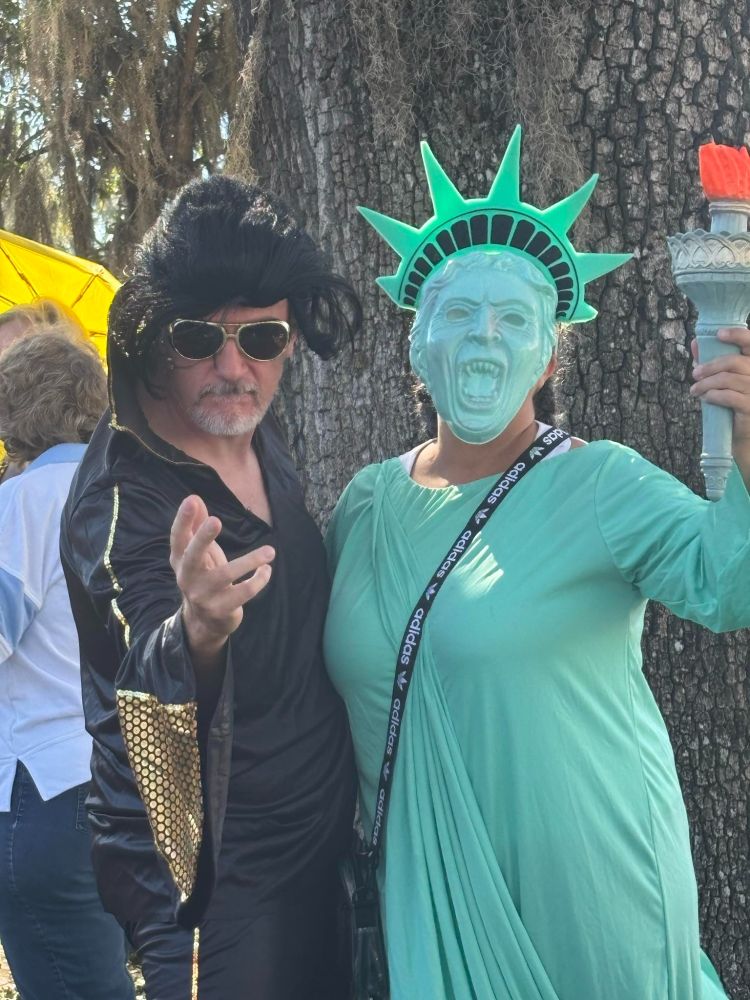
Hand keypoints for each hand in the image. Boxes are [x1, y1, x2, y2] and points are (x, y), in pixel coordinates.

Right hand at [170, 494, 274, 663]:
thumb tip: (195, 498)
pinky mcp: (221, 609)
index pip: (178, 538)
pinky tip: (267, 569)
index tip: (191, 500)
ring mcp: (203, 596)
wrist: (204, 621)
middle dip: (203, 538)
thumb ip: (198, 526)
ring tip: (270, 551)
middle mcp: (187, 578)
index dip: (182, 520)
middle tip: (216, 519)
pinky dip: (259, 579)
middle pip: (192, 556)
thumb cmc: (204, 576)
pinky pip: (243, 592)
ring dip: (250, 561)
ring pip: (226, 575)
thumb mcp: (200, 553)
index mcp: (181, 561)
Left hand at [690, 327, 749, 452]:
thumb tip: (694, 343)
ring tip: (695, 390)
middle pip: (734, 362)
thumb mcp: (721, 379)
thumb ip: (710, 360)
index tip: (719, 334)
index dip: (737, 335)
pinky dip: (713, 395)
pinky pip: (729, 397)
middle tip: (694, 374)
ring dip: (706, 383)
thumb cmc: (731, 402)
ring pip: (728, 379)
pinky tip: (705, 398)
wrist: (740, 434)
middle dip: (710, 366)